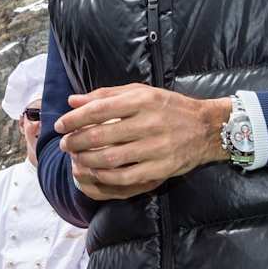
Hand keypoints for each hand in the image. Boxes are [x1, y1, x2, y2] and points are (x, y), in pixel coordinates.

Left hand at [55, 84, 230, 199]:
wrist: (207, 128)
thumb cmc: (168, 106)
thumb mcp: (140, 92)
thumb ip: (105, 95)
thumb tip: (72, 100)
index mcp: (142, 100)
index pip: (99, 109)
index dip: (74, 118)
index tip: (60, 125)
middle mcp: (149, 123)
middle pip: (101, 134)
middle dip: (76, 141)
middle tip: (64, 144)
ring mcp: (156, 148)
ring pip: (110, 158)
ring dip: (87, 160)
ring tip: (76, 158)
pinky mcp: (161, 168)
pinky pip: (126, 176)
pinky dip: (105, 176)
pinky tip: (95, 172)